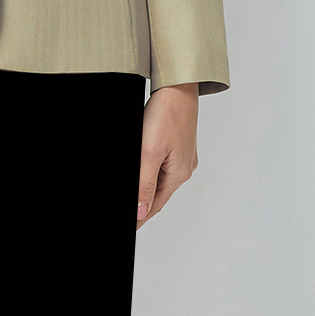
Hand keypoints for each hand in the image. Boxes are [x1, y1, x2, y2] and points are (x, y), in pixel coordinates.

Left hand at [137, 82, 197, 227]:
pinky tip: (143, 172)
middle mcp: (184, 167)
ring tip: (135, 199)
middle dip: (143, 206)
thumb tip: (141, 212)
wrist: (178, 86)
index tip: (130, 229)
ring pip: (160, 180)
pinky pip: (161, 165)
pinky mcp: (177, 144)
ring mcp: (182, 156)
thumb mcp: (150, 152)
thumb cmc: (167, 114)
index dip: (140, 218)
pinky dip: (150, 172)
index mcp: (179, 173)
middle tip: (130, 217)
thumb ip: (144, 184)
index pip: (155, 205)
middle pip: (159, 194)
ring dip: (146, 189)